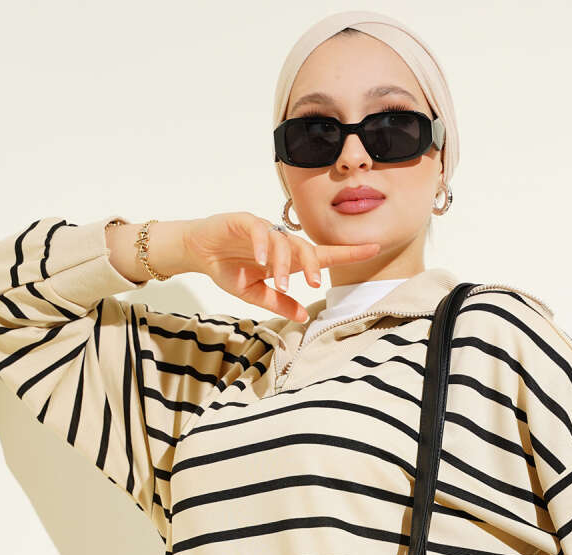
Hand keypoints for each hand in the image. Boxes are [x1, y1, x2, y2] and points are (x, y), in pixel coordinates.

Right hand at [181, 212, 380, 321]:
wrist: (198, 251)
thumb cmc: (228, 268)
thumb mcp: (254, 293)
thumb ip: (278, 303)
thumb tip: (303, 316)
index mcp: (287, 259)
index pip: (322, 254)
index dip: (348, 252)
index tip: (373, 249)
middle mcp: (280, 242)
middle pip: (305, 249)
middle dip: (313, 264)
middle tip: (314, 283)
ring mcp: (263, 230)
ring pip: (282, 242)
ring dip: (282, 264)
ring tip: (279, 284)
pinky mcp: (243, 221)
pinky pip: (258, 229)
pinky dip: (262, 244)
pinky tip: (262, 260)